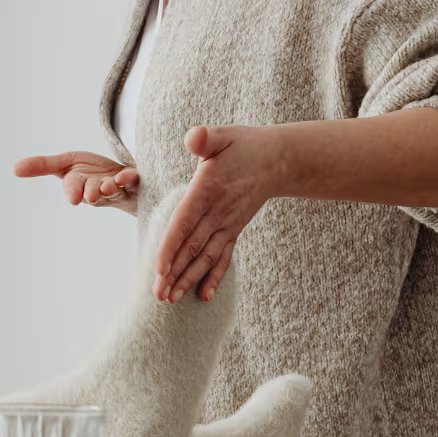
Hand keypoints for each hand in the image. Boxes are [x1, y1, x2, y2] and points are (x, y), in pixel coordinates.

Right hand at [13, 151, 139, 213]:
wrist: (124, 178)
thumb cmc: (92, 172)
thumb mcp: (66, 164)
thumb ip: (42, 166)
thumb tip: (12, 169)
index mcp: (80, 185)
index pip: (74, 186)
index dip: (73, 191)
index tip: (74, 199)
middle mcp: (98, 189)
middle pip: (94, 191)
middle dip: (93, 191)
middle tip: (94, 193)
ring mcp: (118, 187)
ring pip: (113, 190)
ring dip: (111, 187)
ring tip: (110, 185)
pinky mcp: (135, 182)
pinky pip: (134, 181)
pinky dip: (130, 178)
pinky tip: (127, 175)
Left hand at [155, 126, 283, 303]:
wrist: (279, 160)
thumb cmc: (244, 145)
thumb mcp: (223, 136)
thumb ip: (205, 138)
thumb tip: (194, 138)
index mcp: (208, 191)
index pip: (185, 223)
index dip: (171, 247)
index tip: (159, 269)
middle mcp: (218, 213)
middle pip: (192, 247)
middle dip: (174, 273)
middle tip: (158, 296)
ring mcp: (228, 224)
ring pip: (206, 257)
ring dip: (188, 279)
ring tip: (171, 300)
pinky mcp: (234, 229)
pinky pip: (223, 257)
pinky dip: (214, 276)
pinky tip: (203, 295)